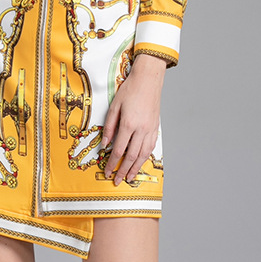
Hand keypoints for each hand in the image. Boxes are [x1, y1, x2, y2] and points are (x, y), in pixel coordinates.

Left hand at [100, 53, 165, 185]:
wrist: (148, 80)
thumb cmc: (130, 90)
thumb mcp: (115, 106)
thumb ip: (109, 126)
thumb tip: (104, 143)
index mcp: (129, 124)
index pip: (118, 149)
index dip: (112, 163)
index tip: (108, 171)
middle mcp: (141, 129)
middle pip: (131, 156)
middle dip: (123, 170)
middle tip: (117, 180)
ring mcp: (150, 129)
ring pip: (143, 154)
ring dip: (136, 168)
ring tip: (130, 177)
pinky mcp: (156, 128)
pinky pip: (151, 147)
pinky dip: (145, 157)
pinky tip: (141, 162)